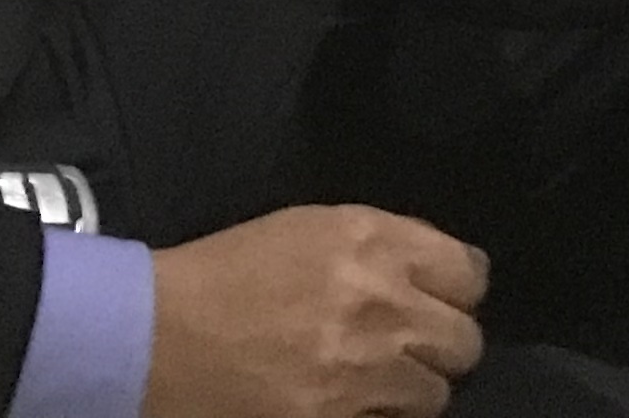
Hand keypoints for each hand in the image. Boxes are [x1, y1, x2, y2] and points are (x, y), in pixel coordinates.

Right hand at [145, 203, 486, 417]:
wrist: (159, 337)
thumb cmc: (229, 273)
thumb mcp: (310, 228)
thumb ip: (381, 243)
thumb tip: (434, 269)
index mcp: (371, 241)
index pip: (468, 273)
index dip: (456, 288)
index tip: (439, 297)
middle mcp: (380, 304)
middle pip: (464, 340)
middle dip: (442, 342)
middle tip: (409, 345)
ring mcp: (363, 372)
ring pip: (437, 393)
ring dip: (413, 388)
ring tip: (375, 381)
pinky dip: (381, 417)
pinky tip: (353, 404)